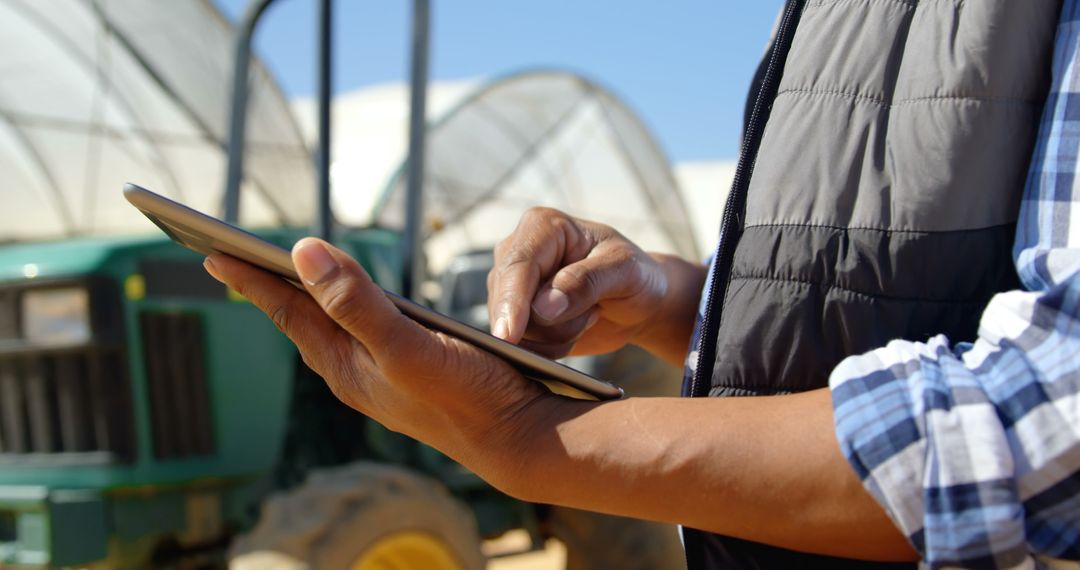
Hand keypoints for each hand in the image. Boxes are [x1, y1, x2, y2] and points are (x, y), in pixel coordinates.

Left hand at [203, 238, 551, 483]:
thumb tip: (303, 253)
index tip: (213, 250)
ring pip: (329, 328)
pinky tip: (350, 304)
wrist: (516, 439)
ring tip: (279, 275)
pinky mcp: (406, 374)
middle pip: (300, 319)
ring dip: (303, 298)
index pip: (287, 311)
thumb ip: (356, 303)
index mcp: (347, 366)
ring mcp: (380, 376)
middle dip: (268, 286)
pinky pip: (357, 335)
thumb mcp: (408, 347)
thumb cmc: (468, 394)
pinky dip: (342, 310)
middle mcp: (355, 372)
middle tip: (233, 257)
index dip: (251, 278)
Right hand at [488, 208, 705, 363]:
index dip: (511, 302)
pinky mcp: (513, 315)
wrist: (639, 302)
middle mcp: (517, 251)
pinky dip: (550, 348)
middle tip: (594, 314)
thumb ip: (586, 282)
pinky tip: (575, 330)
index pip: (517, 265)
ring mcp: (510, 286)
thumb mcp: (625, 272)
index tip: (509, 335)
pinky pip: (521, 345)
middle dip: (550, 323)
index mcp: (542, 226)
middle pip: (507, 300)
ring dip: (555, 336)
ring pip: (515, 328)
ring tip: (589, 316)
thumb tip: (543, 307)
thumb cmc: (636, 276)